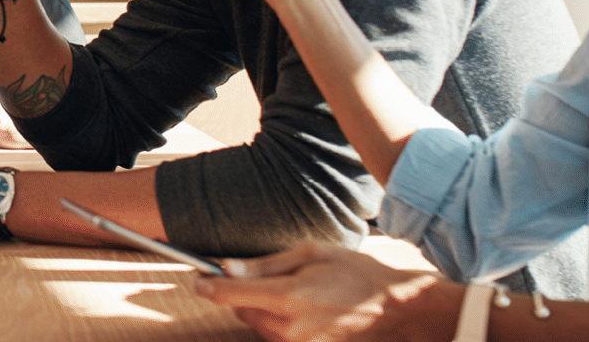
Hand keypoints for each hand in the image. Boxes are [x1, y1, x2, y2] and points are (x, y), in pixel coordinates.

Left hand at [197, 242, 441, 341]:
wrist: (391, 306)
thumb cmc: (354, 271)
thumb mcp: (311, 253)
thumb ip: (266, 264)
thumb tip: (227, 267)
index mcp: (291, 296)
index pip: (235, 294)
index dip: (211, 287)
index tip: (197, 280)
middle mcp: (290, 327)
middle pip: (242, 310)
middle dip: (240, 292)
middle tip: (249, 273)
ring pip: (256, 323)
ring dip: (258, 305)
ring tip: (289, 287)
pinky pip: (274, 333)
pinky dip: (274, 317)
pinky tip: (296, 302)